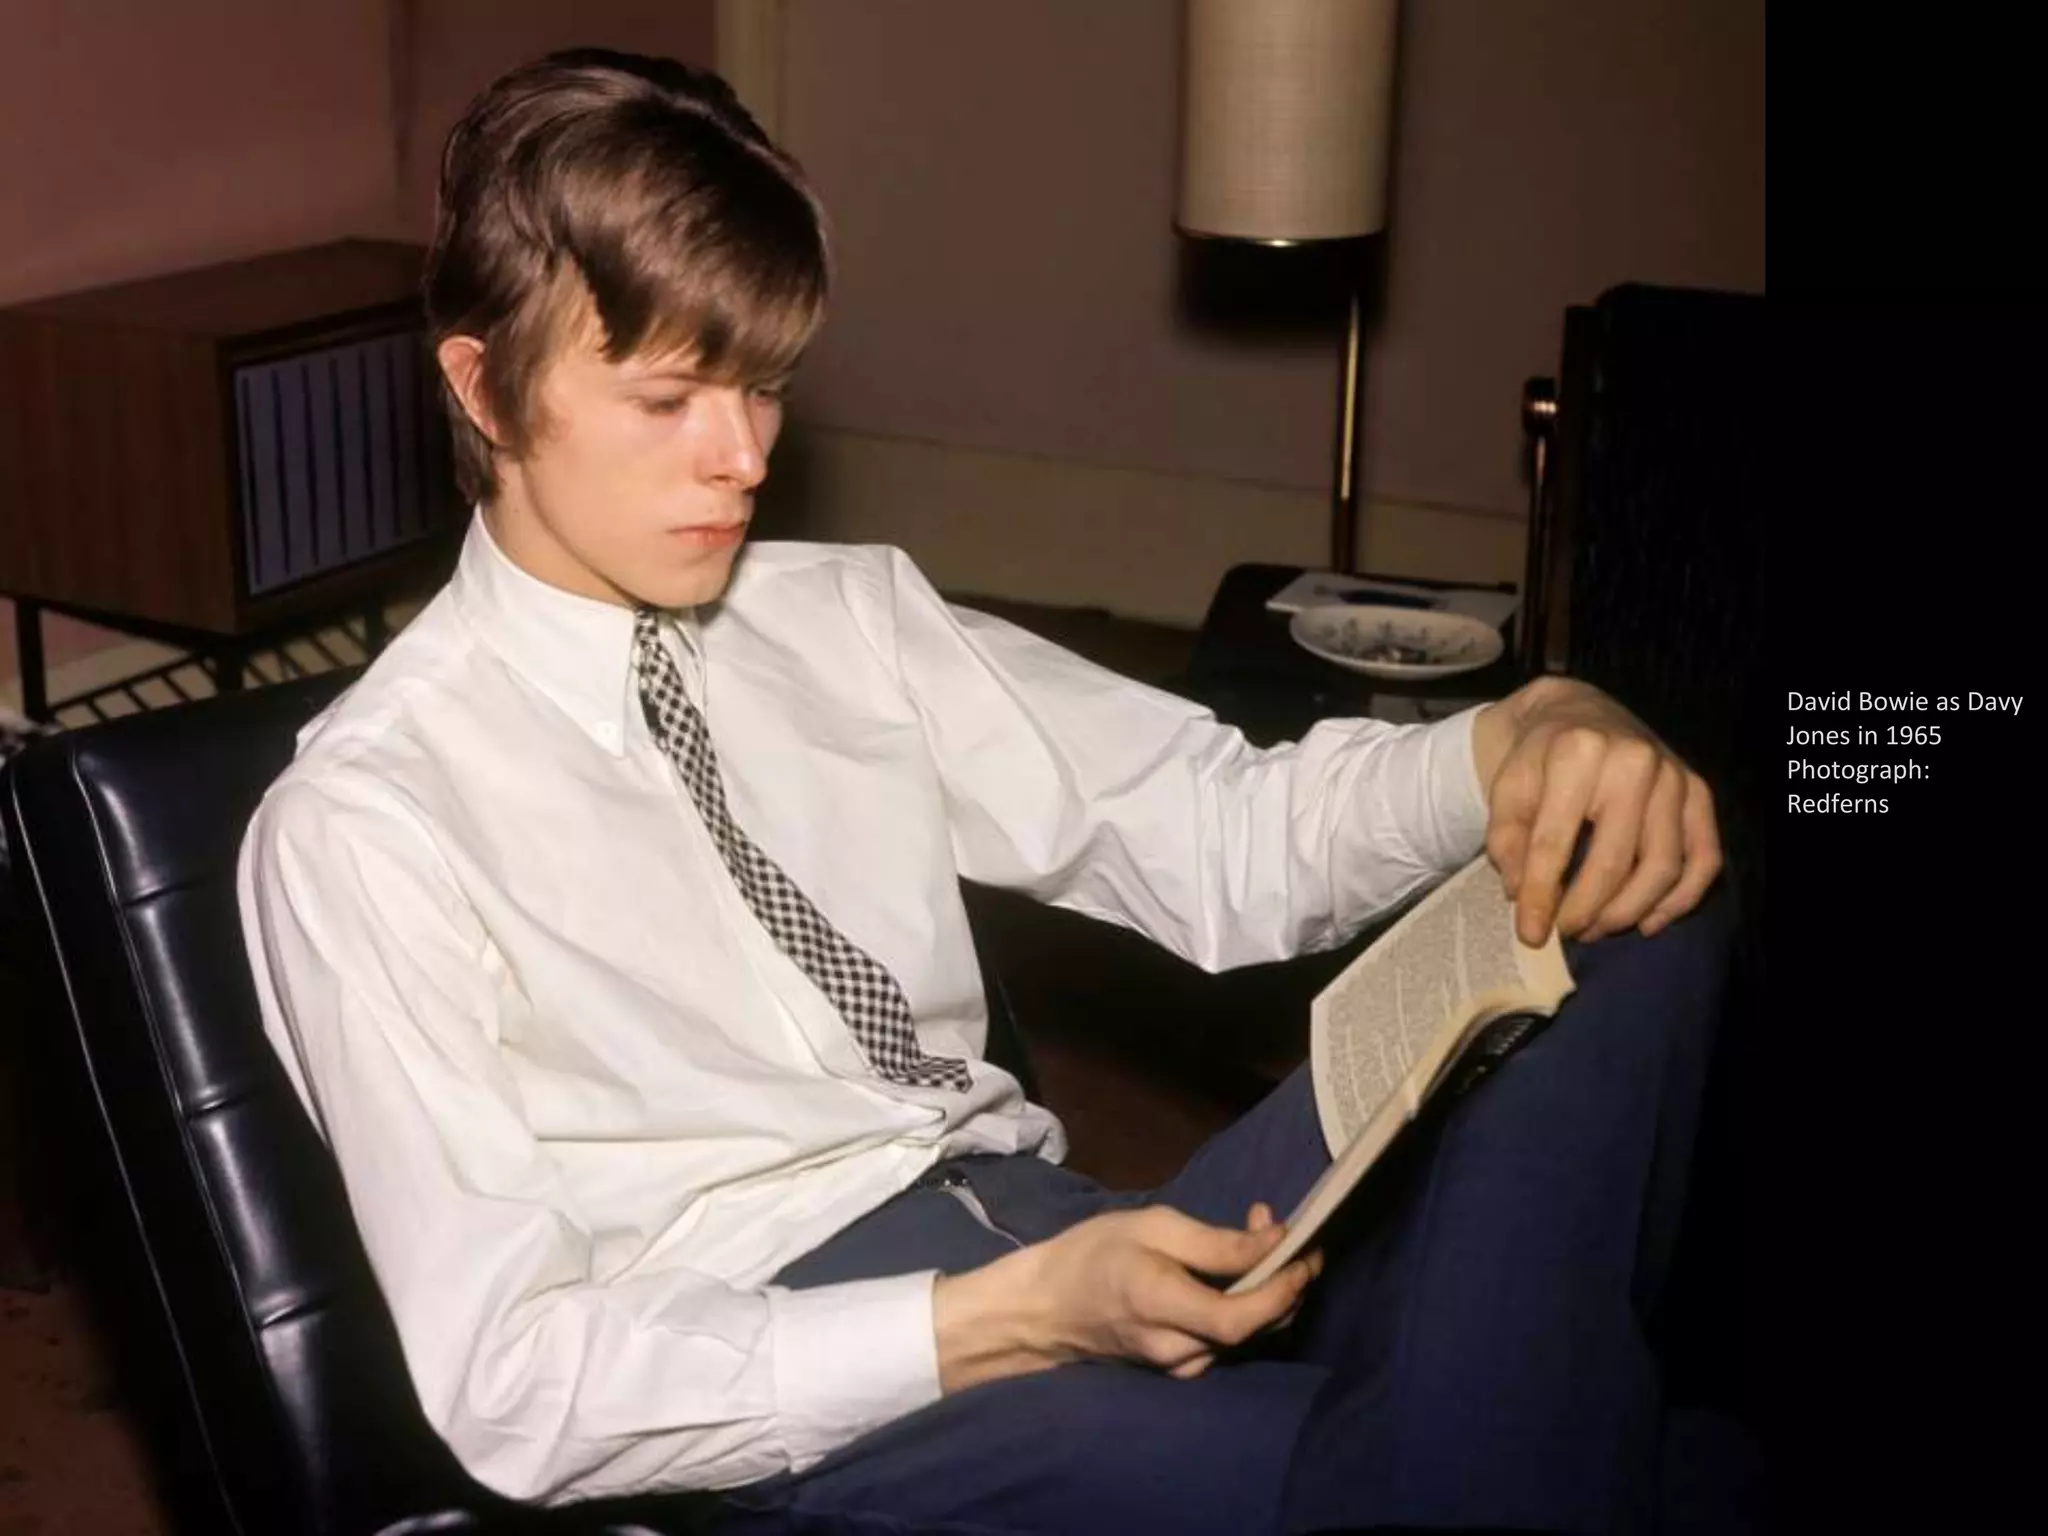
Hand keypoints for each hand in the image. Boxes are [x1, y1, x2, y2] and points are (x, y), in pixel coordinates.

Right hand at [931, 1202, 1321, 1392]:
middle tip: (1275, 1224)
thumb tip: (1279, 1241)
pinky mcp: (1181, 1368)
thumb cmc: (1093, 1254)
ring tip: (1255, 1234)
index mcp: (1163, 1306)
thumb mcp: (1152, 1227)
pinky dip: (1245, 1304)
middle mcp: (1178, 1350)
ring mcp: (1180, 1366)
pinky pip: (1229, 1340)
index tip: (1306, 1249)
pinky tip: (1234, 1270)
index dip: (1284, 1289)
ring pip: (1248, 1335)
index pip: (1241, 1318)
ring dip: (1267, 1287)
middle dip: (1284, 1277)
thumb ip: (1217, 1243)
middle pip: (1256, 1329)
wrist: (1045, 1308)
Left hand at [1471, 676, 1721, 945]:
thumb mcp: (1507, 788)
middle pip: (1615, 860)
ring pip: (1664, 866)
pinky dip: (1679, 900)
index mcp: (1577, 752)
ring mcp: (1674, 776)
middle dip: (1587, 910)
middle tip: (1566, 933)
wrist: (1579, 713)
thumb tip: (1523, 896)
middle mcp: (1635, 761)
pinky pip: (1704, 859)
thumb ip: (1507, 839)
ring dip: (1629, 911)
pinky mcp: (1700, 792)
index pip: (1555, 840)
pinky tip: (1647, 922)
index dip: (1541, 895)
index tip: (1531, 934)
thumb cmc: (1540, 757)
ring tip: (1596, 929)